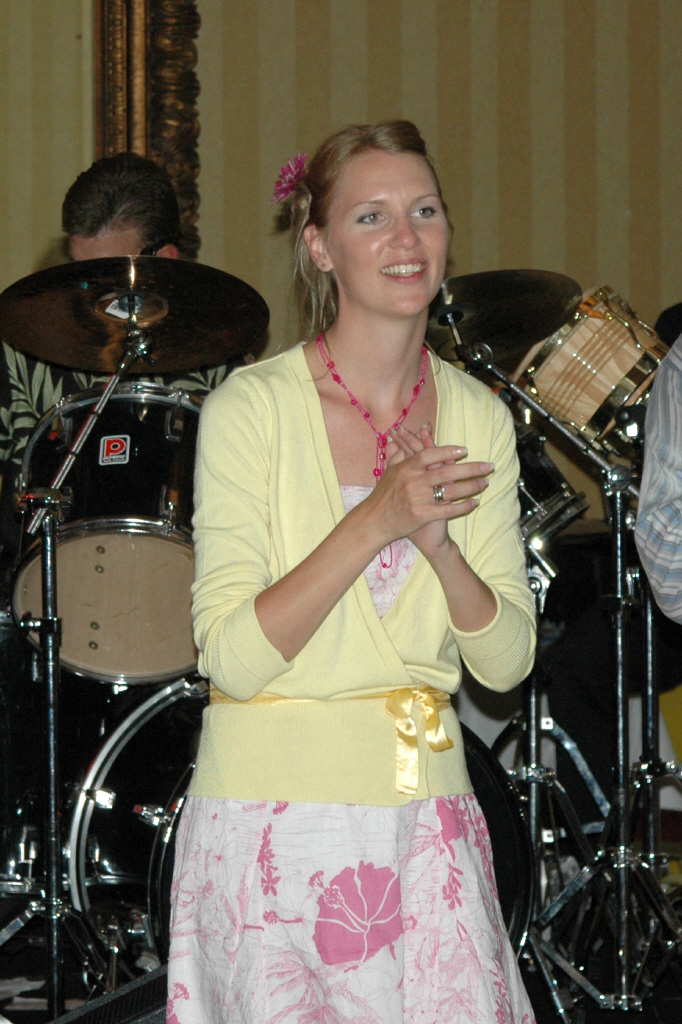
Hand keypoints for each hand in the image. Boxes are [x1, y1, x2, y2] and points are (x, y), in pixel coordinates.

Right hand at [361, 424, 492, 559]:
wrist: (374, 521)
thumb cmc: (382, 496)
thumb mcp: (387, 472)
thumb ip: (395, 455)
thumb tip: (396, 439)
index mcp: (407, 468)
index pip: (430, 454)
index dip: (448, 451)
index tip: (464, 450)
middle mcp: (414, 482)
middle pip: (447, 472)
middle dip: (471, 469)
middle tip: (489, 466)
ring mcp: (419, 499)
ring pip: (451, 491)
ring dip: (472, 487)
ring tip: (485, 483)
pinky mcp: (422, 515)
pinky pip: (448, 510)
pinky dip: (463, 506)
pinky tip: (475, 502)